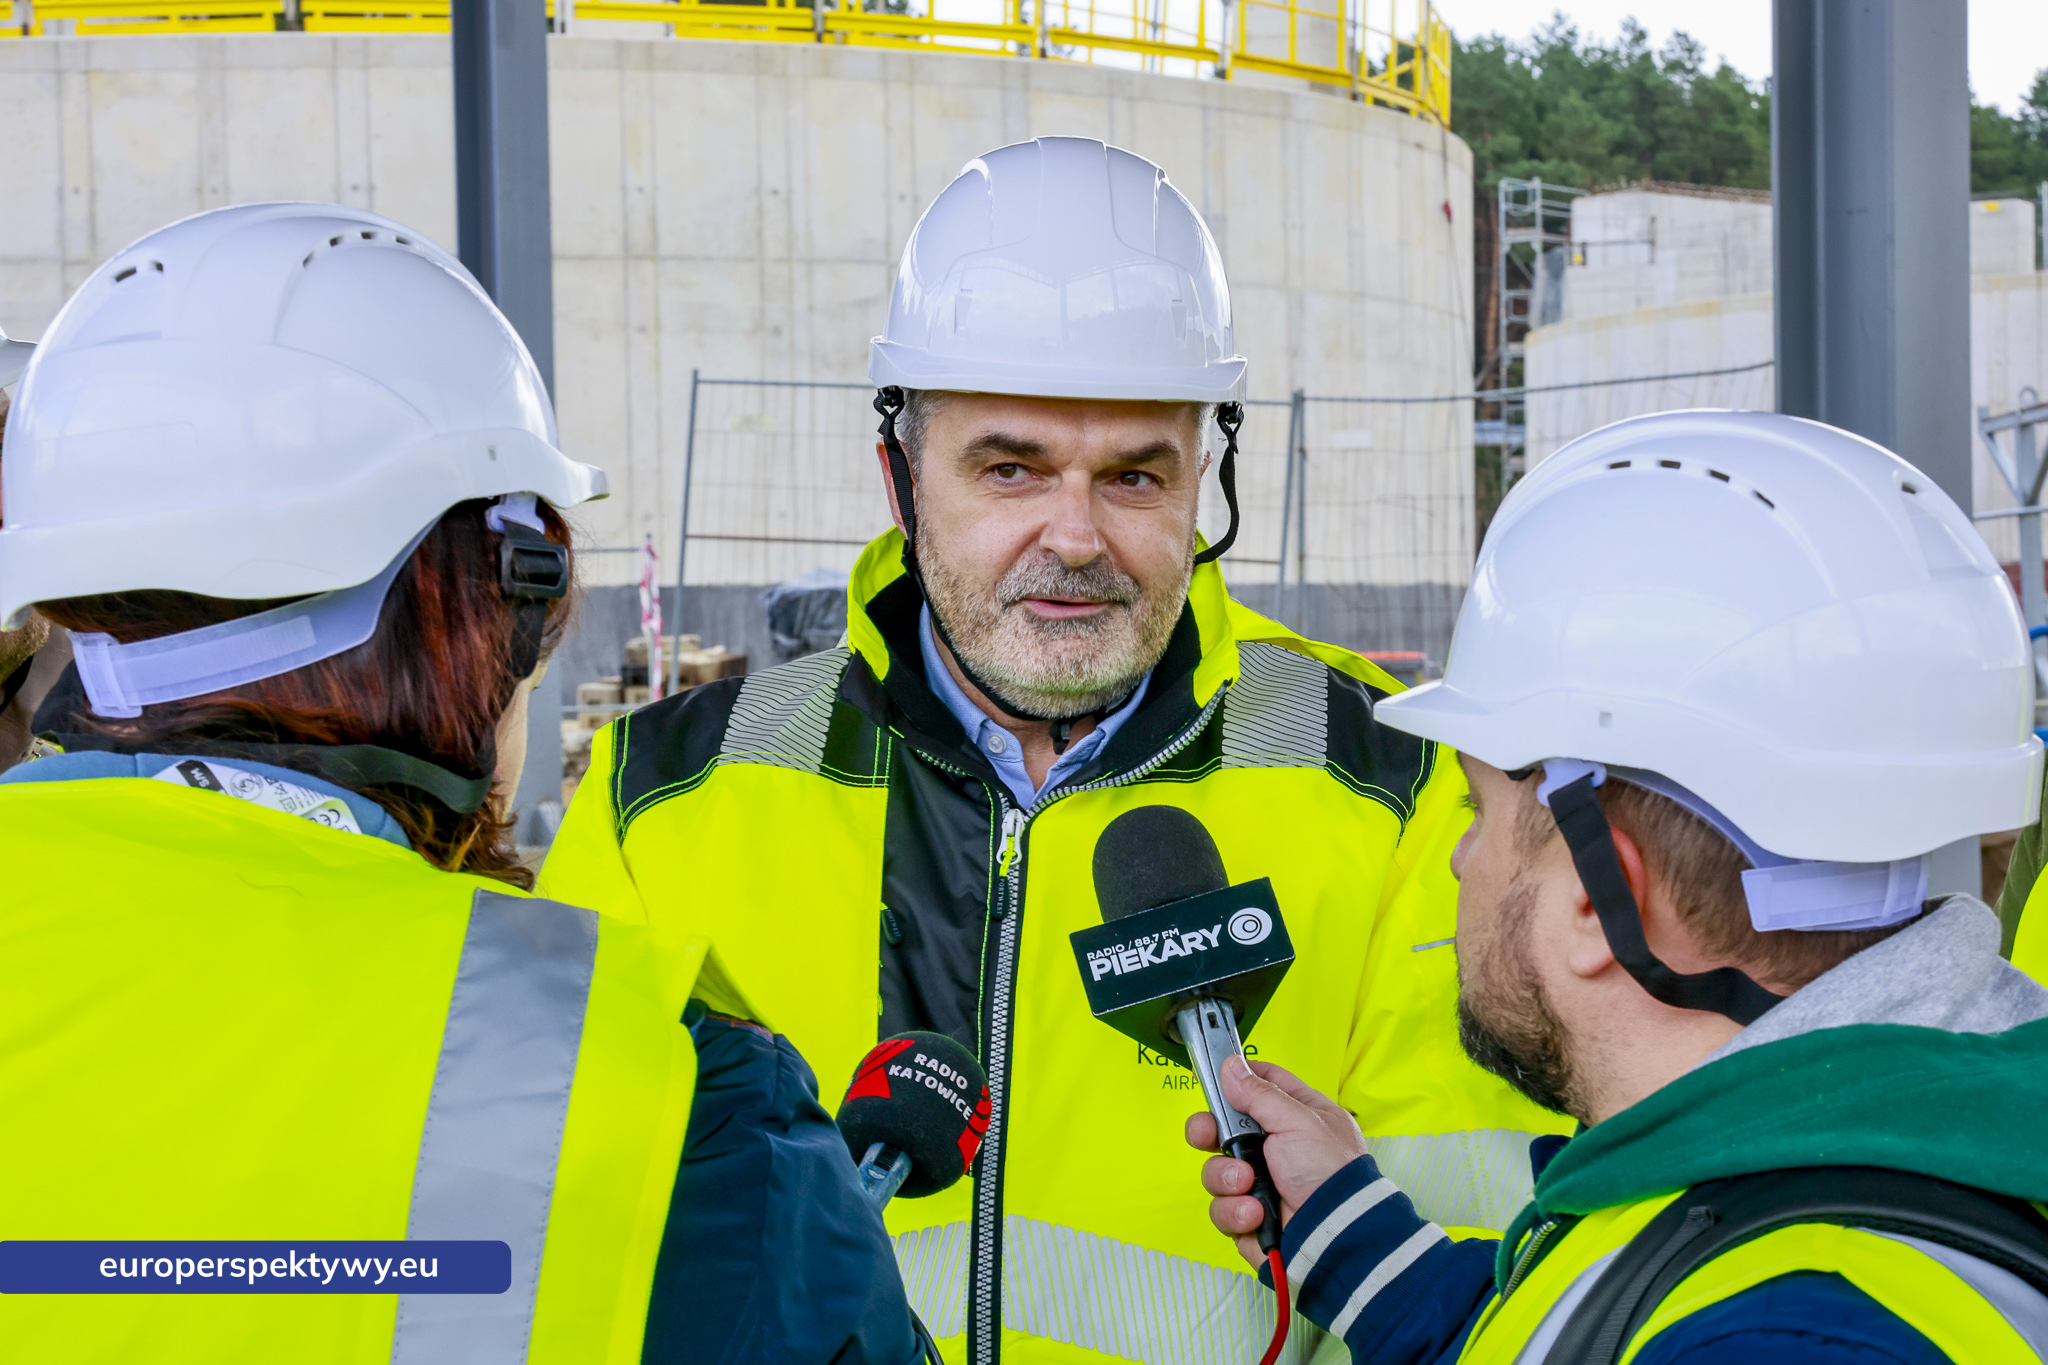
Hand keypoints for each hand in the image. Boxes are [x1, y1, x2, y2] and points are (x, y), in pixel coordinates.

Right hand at [1185, 1056, 1368, 1267]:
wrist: (1338, 1235)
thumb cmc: (1330, 1172)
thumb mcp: (1297, 1121)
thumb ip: (1259, 1094)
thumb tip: (1232, 1066)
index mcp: (1293, 1117)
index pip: (1257, 1086)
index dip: (1232, 1081)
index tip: (1209, 1076)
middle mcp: (1274, 1148)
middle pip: (1222, 1130)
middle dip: (1208, 1132)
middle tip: (1207, 1135)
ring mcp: (1259, 1184)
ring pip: (1216, 1172)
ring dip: (1226, 1178)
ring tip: (1247, 1185)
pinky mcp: (1249, 1218)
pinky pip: (1222, 1210)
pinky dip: (1235, 1212)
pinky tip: (1255, 1214)